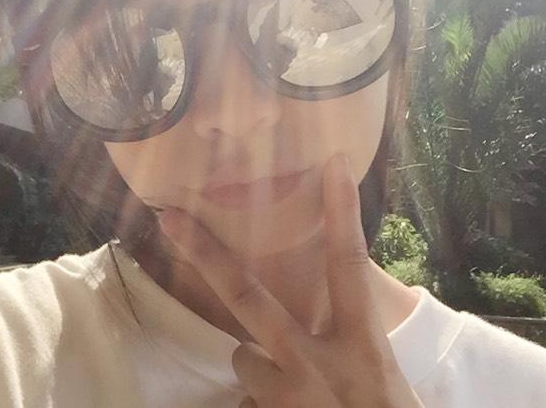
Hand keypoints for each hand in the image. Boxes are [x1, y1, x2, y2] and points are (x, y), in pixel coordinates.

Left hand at [157, 154, 424, 407]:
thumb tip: (320, 314)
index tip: (333, 162)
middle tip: (168, 218)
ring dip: (261, 368)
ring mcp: (287, 394)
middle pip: (248, 298)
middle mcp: (316, 362)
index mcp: (359, 343)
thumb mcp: (378, 371)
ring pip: (245, 359)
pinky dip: (263, 399)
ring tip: (297, 392)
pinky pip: (249, 397)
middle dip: (205, 255)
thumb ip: (347, 336)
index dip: (342, 211)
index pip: (350, 263)